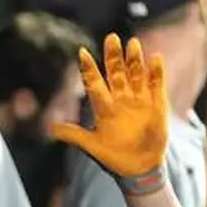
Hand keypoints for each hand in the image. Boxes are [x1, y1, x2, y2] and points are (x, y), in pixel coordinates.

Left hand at [52, 35, 167, 192]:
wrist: (138, 169)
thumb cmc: (114, 157)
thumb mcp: (92, 146)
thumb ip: (74, 135)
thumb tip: (50, 129)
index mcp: (104, 107)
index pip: (94, 83)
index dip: (88, 69)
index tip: (81, 52)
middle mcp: (121, 100)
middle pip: (116, 73)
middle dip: (113, 57)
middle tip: (110, 38)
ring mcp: (139, 100)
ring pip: (135, 75)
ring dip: (134, 60)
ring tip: (132, 43)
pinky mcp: (156, 105)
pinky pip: (156, 85)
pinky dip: (156, 72)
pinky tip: (154, 57)